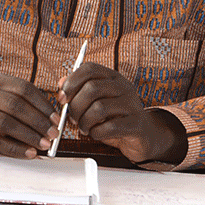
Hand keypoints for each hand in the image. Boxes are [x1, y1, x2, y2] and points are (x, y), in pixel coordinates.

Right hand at [0, 74, 58, 156]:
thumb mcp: (7, 99)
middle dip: (38, 122)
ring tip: (44, 145)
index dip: (43, 104)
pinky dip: (16, 149)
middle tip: (53, 134)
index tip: (56, 119)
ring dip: (29, 136)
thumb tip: (56, 115)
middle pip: (15, 105)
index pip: (24, 89)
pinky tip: (29, 153)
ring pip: (6, 123)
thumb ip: (29, 103)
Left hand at [60, 63, 185, 163]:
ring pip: (99, 108)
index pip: (89, 68)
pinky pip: (110, 127)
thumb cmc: (113, 118)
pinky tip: (96, 134)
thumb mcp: (94, 102)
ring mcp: (132, 104)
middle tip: (72, 119)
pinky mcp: (137, 124)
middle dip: (76, 106)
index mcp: (112, 77)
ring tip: (84, 128)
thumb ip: (77, 91)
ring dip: (85, 122)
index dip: (71, 82)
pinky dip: (97, 133)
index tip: (62, 98)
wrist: (142, 136)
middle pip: (92, 88)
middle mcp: (124, 86)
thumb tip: (61, 83)